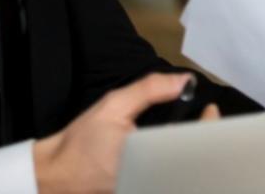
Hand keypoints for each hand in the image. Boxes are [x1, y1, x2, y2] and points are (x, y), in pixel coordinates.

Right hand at [33, 72, 193, 192]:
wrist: (54, 176)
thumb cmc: (81, 143)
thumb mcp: (113, 106)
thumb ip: (149, 90)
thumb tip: (183, 80)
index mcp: (148, 154)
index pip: (192, 141)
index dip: (209, 125)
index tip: (210, 110)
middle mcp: (151, 175)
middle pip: (190, 158)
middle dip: (201, 139)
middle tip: (204, 122)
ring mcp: (145, 185)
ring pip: (178, 170)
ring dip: (187, 153)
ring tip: (191, 135)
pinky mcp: (138, 189)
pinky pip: (164, 176)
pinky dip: (173, 164)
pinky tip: (171, 152)